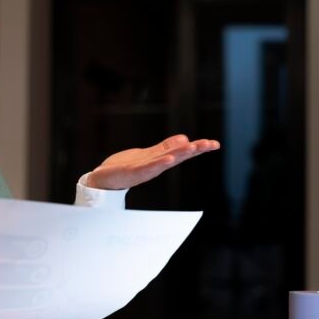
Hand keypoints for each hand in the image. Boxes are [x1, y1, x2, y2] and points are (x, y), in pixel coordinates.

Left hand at [86, 134, 219, 189]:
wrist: (103, 179)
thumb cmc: (125, 167)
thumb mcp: (148, 154)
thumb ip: (165, 147)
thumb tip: (184, 139)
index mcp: (160, 160)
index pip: (182, 152)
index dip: (198, 148)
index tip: (215, 144)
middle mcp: (155, 166)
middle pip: (178, 156)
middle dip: (195, 150)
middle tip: (211, 144)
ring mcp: (144, 169)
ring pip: (166, 160)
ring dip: (180, 154)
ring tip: (193, 146)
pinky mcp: (132, 172)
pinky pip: (147, 167)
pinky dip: (158, 164)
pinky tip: (168, 159)